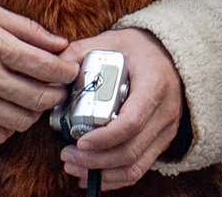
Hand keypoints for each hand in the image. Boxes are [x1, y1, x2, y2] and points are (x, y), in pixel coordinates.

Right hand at [0, 3, 78, 144]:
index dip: (67, 72)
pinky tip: (9, 110)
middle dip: (57, 94)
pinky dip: (9, 127)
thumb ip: (31, 30)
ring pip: (21, 121)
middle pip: (39, 98)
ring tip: (33, 98)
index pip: (46, 67)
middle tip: (58, 88)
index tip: (71, 71)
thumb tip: (63, 45)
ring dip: (35, 112)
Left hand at [59, 29, 183, 189]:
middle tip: (66, 155)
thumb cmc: (138, 49)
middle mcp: (165, 111)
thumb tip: (51, 73)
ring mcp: (166, 129)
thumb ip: (80, 53)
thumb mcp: (112, 41)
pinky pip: (139, 170)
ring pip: (134, 166)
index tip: (78, 142)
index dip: (104, 138)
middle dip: (93, 160)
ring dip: (100, 173)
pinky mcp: (161, 141)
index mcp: (155, 84)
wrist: (170, 54)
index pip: (132, 121)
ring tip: (73, 166)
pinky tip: (90, 175)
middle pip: (130, 149)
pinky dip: (113, 179)